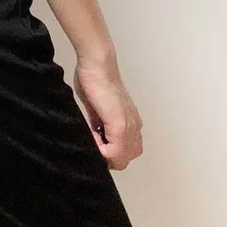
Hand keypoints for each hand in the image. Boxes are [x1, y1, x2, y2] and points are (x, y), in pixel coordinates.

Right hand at [72, 54, 143, 170]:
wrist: (97, 65)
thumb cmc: (95, 81)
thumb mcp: (97, 110)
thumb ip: (100, 127)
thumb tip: (95, 141)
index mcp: (130, 124)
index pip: (123, 155)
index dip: (106, 154)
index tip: (93, 139)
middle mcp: (134, 127)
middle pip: (124, 161)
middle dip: (106, 156)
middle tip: (93, 140)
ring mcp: (129, 126)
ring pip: (121, 160)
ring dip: (104, 154)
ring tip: (93, 137)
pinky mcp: (120, 123)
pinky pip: (115, 152)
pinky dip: (101, 149)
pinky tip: (92, 134)